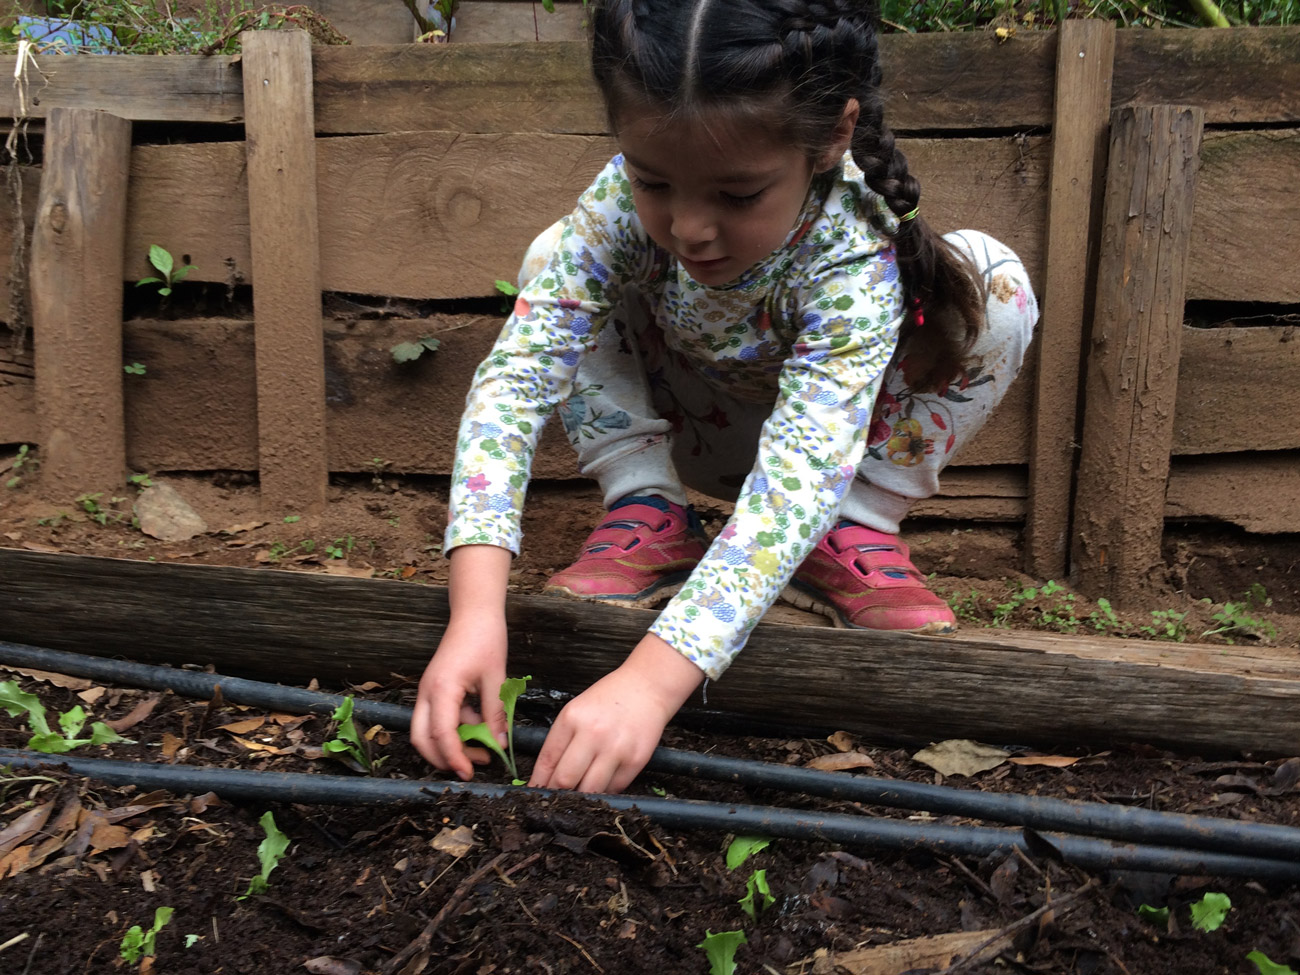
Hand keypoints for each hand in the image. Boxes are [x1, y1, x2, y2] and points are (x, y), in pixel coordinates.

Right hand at [409, 545, 511, 779]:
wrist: (474, 612)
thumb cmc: (485, 639)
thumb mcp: (496, 678)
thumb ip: (495, 713)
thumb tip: (500, 744)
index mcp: (442, 689)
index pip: (441, 735)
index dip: (454, 758)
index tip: (470, 773)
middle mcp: (427, 693)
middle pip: (421, 739)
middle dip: (443, 759)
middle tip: (472, 766)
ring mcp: (427, 691)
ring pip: (426, 731)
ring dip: (451, 744)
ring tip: (484, 746)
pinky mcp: (434, 689)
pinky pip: (437, 717)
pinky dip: (455, 727)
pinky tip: (480, 724)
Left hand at [528, 633, 703, 793]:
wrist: (647, 687)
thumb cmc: (609, 698)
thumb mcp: (576, 709)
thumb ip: (561, 739)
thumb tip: (547, 774)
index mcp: (572, 718)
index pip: (547, 760)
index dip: (539, 781)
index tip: (536, 791)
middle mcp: (593, 734)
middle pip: (565, 780)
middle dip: (556, 793)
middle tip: (555, 798)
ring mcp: (616, 749)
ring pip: (590, 790)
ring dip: (581, 797)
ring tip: (578, 794)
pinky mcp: (636, 761)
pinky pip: (613, 788)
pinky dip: (604, 791)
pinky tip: (601, 783)